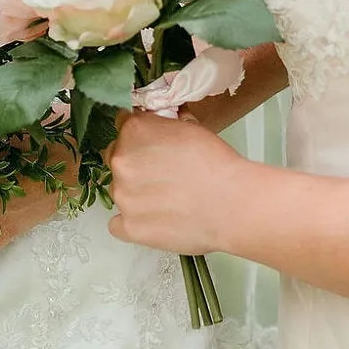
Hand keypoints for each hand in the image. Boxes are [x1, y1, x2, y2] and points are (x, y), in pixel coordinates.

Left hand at [107, 112, 242, 257]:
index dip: (140, 136)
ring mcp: (122, 196)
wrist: (231, 205)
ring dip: (136, 193)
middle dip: (135, 164)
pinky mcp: (129, 226)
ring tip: (167, 200)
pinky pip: (117, 224)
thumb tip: (160, 122)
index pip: (123, 126)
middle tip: (162, 175)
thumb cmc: (217, 165)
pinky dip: (132, 222)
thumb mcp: (193, 128)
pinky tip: (154, 220)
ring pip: (120, 191)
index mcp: (134, 131)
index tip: (151, 145)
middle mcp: (121, 161)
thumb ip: (166, 123)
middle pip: (117, 158)